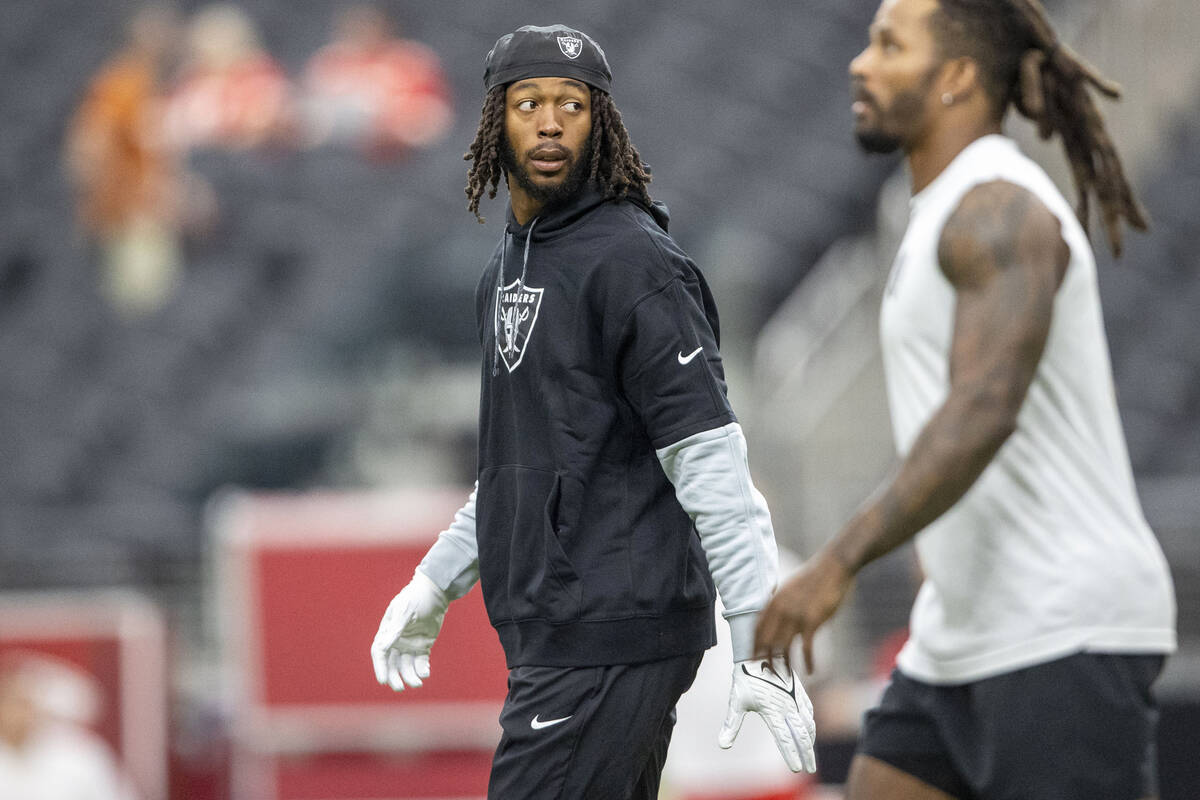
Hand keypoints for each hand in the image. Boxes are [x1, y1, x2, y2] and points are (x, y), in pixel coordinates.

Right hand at [370, 570, 448, 691]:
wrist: (435, 592)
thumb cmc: (416, 598)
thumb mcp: (404, 611)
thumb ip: (394, 630)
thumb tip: (381, 647)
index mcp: (387, 632)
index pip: (380, 653)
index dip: (380, 667)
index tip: (383, 681)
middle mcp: (396, 641)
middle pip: (392, 663)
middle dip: (394, 677)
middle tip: (399, 687)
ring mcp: (410, 644)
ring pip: (406, 665)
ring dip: (410, 676)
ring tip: (417, 683)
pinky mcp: (423, 646)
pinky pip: (421, 662)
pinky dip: (422, 669)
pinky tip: (425, 673)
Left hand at [718, 656, 816, 772]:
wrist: (757, 650)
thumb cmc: (745, 677)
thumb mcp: (736, 701)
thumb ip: (731, 724)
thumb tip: (722, 745)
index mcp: (771, 709)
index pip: (784, 738)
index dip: (791, 754)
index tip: (796, 769)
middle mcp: (786, 704)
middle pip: (801, 734)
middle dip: (807, 753)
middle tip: (810, 768)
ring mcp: (794, 697)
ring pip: (808, 723)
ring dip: (810, 740)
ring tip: (810, 754)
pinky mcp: (798, 690)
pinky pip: (808, 710)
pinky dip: (810, 723)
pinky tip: (809, 730)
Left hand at [754, 547, 852, 672]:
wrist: (833, 566)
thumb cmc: (815, 577)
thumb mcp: (790, 587)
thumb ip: (782, 603)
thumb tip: (778, 619)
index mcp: (774, 600)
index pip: (757, 628)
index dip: (754, 645)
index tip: (753, 657)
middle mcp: (781, 609)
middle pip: (766, 641)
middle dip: (764, 658)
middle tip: (766, 672)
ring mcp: (795, 616)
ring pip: (783, 647)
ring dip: (783, 664)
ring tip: (785, 675)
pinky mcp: (812, 621)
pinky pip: (806, 648)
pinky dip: (808, 662)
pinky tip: (810, 671)